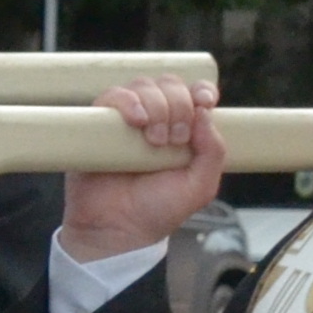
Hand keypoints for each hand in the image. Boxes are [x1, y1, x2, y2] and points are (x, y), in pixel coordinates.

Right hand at [60, 75, 226, 262]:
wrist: (117, 228)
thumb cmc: (156, 210)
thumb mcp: (199, 187)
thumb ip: (213, 152)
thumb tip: (204, 113)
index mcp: (183, 130)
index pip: (194, 93)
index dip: (201, 90)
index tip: (205, 102)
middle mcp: (156, 119)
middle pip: (170, 84)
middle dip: (179, 105)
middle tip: (174, 139)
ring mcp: (127, 120)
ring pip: (143, 86)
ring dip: (156, 106)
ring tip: (154, 140)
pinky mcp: (99, 124)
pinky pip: (112, 95)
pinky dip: (126, 101)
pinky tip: (136, 121)